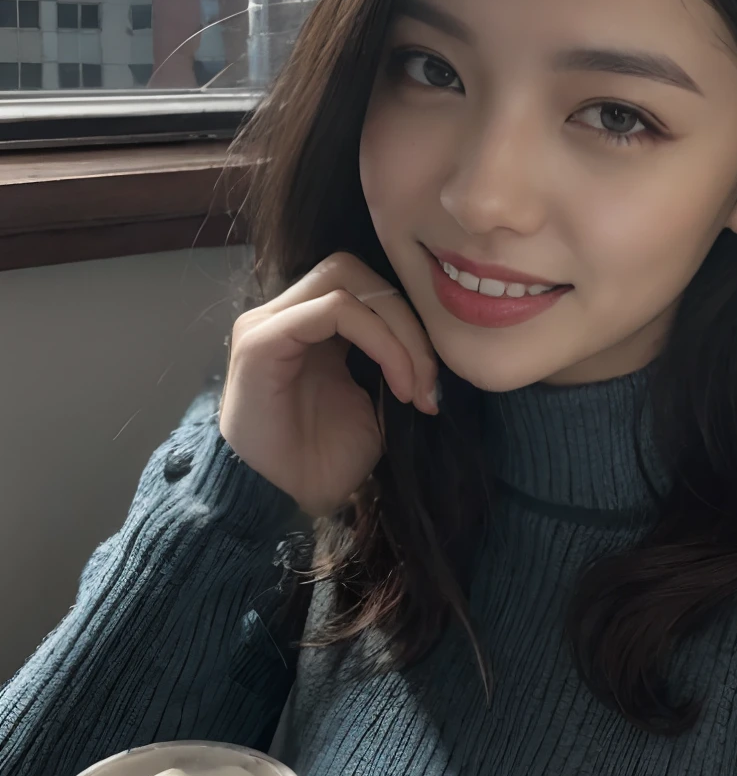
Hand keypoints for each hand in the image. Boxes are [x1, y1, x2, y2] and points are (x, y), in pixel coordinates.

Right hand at [218, 252, 438, 517]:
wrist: (285, 504)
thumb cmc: (325, 463)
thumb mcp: (374, 403)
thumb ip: (393, 362)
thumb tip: (436, 344)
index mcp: (311, 329)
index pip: (364, 285)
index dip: (409, 322)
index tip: (433, 383)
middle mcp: (285, 316)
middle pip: (355, 270)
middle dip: (407, 318)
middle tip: (429, 378)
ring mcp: (268, 324)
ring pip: (346, 281)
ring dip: (397, 329)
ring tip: (414, 384)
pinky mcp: (262, 341)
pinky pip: (335, 310)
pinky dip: (380, 340)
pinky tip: (397, 384)